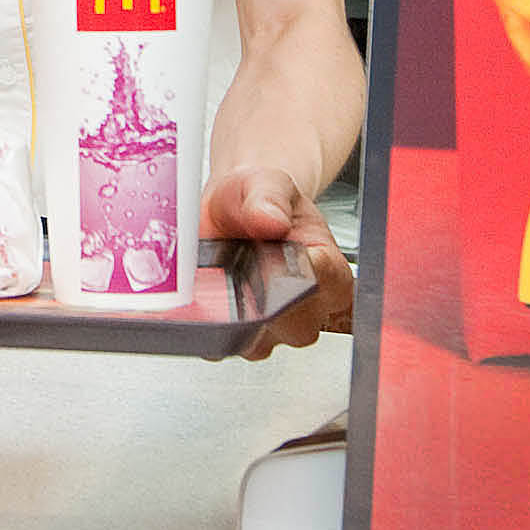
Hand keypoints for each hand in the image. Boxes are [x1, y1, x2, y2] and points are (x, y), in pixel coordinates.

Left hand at [201, 167, 353, 359]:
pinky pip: (222, 345)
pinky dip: (205, 321)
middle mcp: (311, 309)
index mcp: (330, 271)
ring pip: (253, 341)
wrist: (235, 211)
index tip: (258, 257)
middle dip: (253, 296)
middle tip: (227, 264)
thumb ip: (269, 197)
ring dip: (226, 311)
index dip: (284, 273)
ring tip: (213, 273)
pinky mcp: (242, 340)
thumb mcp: (266, 183)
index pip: (319, 286)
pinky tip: (199, 292)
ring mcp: (277, 331)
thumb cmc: (260, 200)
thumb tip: (270, 218)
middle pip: (289, 325)